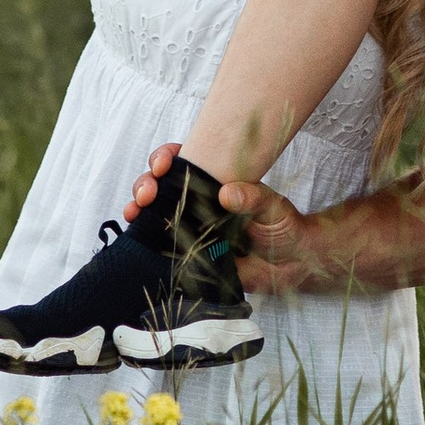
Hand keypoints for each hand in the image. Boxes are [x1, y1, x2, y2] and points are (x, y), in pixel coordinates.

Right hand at [121, 139, 343, 290]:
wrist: (290, 267)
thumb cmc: (283, 227)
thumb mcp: (272, 207)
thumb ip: (253, 198)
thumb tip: (226, 193)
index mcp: (215, 181)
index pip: (183, 160)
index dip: (166, 157)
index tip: (163, 164)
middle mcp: (198, 200)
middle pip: (160, 184)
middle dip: (146, 182)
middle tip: (147, 192)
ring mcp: (190, 226)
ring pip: (154, 210)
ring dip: (137, 206)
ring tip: (134, 210)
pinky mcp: (189, 253)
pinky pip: (160, 244)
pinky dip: (144, 237)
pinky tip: (135, 235)